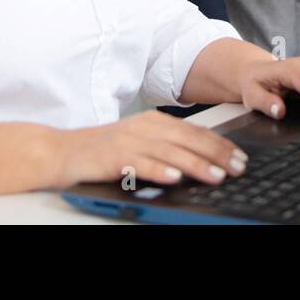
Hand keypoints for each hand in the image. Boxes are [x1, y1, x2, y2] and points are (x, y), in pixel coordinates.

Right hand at [59, 110, 247, 188]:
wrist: (59, 151)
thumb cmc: (101, 151)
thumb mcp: (139, 143)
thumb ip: (166, 148)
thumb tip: (202, 160)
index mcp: (153, 121)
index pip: (194, 132)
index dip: (219, 144)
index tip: (240, 157)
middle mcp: (144, 127)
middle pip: (188, 139)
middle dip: (216, 153)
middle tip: (238, 167)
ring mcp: (128, 140)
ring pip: (169, 152)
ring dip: (195, 163)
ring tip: (216, 175)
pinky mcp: (113, 156)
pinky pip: (140, 163)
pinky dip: (159, 170)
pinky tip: (174, 178)